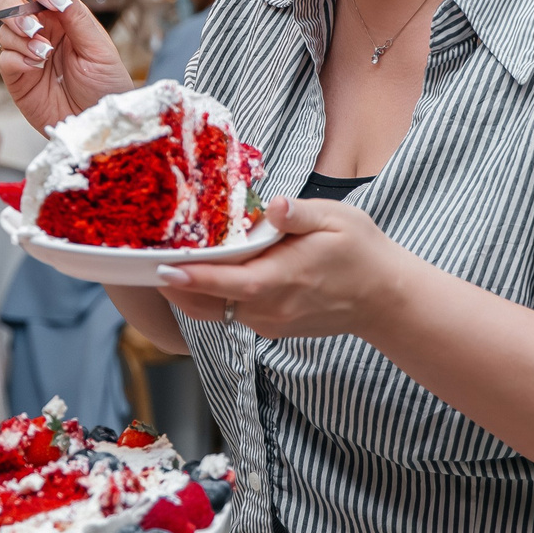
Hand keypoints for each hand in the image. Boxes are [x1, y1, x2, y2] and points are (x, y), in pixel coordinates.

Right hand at [0, 0, 135, 131]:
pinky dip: (17, 59)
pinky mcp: (17, 77)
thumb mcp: (98, 48)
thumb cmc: (106, 85)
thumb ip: (78, 15)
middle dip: (18, 12)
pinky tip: (36, 68)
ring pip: (4, 30)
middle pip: (11, 3)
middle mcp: (42, 31)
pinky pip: (4, 58)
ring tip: (44, 55)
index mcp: (64, 17)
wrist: (99, 122)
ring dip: (21, 38)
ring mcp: (27, 53)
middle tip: (36, 29)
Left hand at [151, 195, 410, 338]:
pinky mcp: (271, 327)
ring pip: (216, 311)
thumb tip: (274, 205)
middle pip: (208, 303)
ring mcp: (269, 322)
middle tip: (148, 259)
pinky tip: (207, 272)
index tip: (161, 268)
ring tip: (169, 261)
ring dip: (191, 290)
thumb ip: (300, 214)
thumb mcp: (338, 220)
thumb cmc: (362, 253)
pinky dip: (213, 296)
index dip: (192, 277)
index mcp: (282, 279)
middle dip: (175, 285)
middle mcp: (270, 308)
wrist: (385, 300)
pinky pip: (231, 313)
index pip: (227, 283)